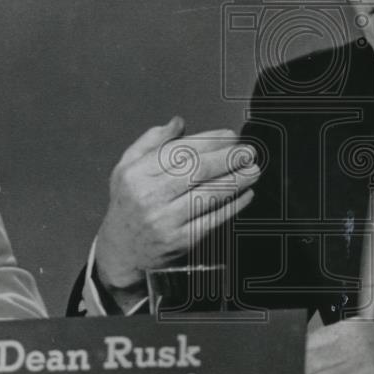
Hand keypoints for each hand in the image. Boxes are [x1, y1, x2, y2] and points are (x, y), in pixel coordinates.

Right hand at [94, 116, 258, 306]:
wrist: (120, 251)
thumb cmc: (127, 205)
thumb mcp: (126, 168)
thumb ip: (151, 141)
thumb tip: (178, 122)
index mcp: (137, 174)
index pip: (179, 151)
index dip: (209, 141)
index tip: (230, 136)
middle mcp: (149, 196)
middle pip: (196, 171)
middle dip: (227, 158)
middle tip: (247, 151)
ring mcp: (165, 221)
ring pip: (208, 195)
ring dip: (236, 181)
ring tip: (252, 170)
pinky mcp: (180, 241)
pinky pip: (213, 219)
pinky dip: (233, 206)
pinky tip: (245, 194)